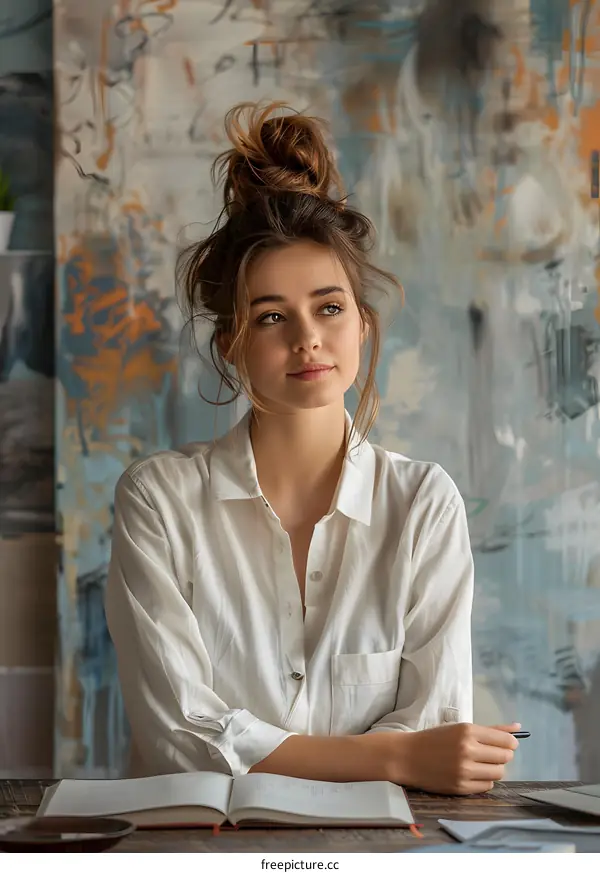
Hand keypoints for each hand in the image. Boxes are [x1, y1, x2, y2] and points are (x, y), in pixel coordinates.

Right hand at [389, 721, 519, 794]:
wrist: (408, 757)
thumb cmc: (435, 740)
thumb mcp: (460, 728)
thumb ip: (491, 730)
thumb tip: (518, 727)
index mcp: (467, 731)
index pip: (505, 741)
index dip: (510, 743)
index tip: (507, 744)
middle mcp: (468, 750)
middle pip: (504, 757)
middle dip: (502, 756)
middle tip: (490, 754)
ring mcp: (464, 770)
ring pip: (498, 773)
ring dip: (494, 768)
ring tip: (481, 764)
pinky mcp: (461, 787)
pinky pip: (487, 786)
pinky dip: (484, 780)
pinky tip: (472, 773)